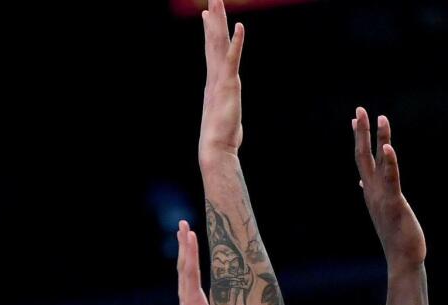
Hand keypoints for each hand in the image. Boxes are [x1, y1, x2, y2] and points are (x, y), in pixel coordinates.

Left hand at [177, 220, 216, 304]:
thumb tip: (233, 296)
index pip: (192, 273)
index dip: (192, 253)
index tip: (191, 234)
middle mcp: (186, 301)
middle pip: (184, 267)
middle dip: (184, 244)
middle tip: (182, 223)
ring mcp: (187, 303)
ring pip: (184, 272)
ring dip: (184, 251)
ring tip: (183, 231)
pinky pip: (188, 280)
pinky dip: (189, 264)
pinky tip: (190, 256)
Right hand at [199, 0, 244, 162]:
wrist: (215, 147)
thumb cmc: (221, 137)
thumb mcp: (225, 115)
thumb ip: (226, 107)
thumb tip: (226, 109)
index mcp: (214, 81)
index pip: (212, 51)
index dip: (210, 32)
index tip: (207, 14)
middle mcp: (214, 76)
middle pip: (213, 41)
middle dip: (213, 18)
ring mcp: (220, 79)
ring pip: (219, 43)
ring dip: (220, 21)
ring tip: (218, 1)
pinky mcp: (228, 84)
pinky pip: (233, 58)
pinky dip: (237, 42)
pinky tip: (240, 26)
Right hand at [353, 107, 425, 269]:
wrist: (402, 259)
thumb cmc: (396, 236)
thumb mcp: (383, 210)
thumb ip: (373, 193)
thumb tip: (362, 181)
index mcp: (371, 192)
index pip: (362, 160)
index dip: (359, 139)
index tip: (355, 119)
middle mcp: (373, 192)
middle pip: (363, 156)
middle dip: (361, 132)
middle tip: (359, 109)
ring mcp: (382, 197)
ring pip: (376, 163)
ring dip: (378, 139)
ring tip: (379, 117)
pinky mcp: (395, 204)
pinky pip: (391, 179)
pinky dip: (389, 163)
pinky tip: (388, 147)